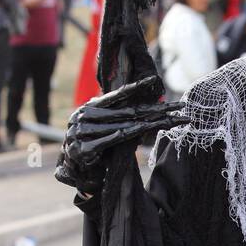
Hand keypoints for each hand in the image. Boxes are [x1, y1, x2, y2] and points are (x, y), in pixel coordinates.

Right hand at [55, 75, 187, 195]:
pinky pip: (105, 142)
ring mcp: (81, 132)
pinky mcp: (83, 149)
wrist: (71, 166)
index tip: (153, 80)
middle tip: (174, 108)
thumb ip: (114, 114)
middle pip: (124, 112)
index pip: (117, 95)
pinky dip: (117, 137)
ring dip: (141, 125)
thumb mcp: (100, 125)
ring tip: (162, 121)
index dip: (136, 87)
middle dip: (152, 110)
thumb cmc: (91, 142)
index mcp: (90, 106)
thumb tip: (141, 107)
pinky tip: (131, 132)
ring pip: (118, 127)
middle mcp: (85, 115)